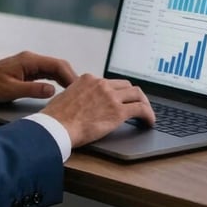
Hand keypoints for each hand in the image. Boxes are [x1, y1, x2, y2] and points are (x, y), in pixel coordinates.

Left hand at [0, 51, 76, 103]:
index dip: (70, 76)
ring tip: (75, 94)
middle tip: (81, 93)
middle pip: (57, 65)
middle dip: (70, 77)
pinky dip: (55, 80)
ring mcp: (28, 64)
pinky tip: (61, 90)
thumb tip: (53, 91)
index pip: (57, 65)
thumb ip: (33, 90)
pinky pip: (46, 73)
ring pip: (52, 70)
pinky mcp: (26, 71)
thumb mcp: (11, 90)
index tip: (79, 89)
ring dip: (64, 80)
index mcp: (29, 60)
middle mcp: (31, 59)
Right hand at [40, 74, 154, 147]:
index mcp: (88, 79)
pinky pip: (141, 110)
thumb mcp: (66, 96)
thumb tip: (82, 101)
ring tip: (146, 114)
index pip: (110, 82)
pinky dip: (148, 115)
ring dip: (144, 103)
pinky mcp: (118, 111)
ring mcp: (111, 96)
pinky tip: (149, 122)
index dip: (118, 93)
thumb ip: (78, 94)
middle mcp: (101, 84)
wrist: (57, 126)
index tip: (121, 100)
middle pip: (126, 86)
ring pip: (137, 94)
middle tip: (137, 105)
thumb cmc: (57, 117)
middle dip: (133, 96)